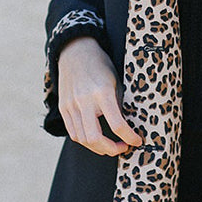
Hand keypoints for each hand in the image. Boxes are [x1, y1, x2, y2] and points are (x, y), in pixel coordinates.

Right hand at [57, 37, 142, 155]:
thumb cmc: (101, 66)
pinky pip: (73, 133)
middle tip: (123, 147)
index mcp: (102, 92)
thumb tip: (127, 129)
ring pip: (82, 139)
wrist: (76, 52)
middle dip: (111, 149)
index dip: (129, 137)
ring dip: (99, 147)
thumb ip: (119, 105)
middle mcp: (84, 100)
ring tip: (111, 145)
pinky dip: (86, 140)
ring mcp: (71, 105)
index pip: (116, 124)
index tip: (137, 141)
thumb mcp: (116, 82)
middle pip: (94, 138)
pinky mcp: (63, 108)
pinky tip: (96, 138)